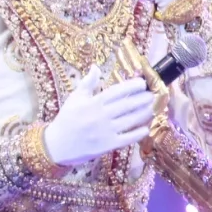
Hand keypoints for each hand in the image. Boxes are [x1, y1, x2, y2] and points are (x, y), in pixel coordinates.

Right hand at [41, 65, 158, 167]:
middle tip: (153, 95)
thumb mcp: (74, 98)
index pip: (116, 92)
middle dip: (143, 99)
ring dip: (144, 113)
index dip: (131, 86)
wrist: (57, 145)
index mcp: (93, 103)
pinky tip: (146, 129)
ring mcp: (105, 131)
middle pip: (127, 105)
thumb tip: (96, 67)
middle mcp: (101, 116)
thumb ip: (87, 83)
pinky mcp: (107, 145)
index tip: (142, 83)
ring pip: (130, 120)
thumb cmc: (67, 119)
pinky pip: (126, 139)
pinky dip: (137, 134)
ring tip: (154, 108)